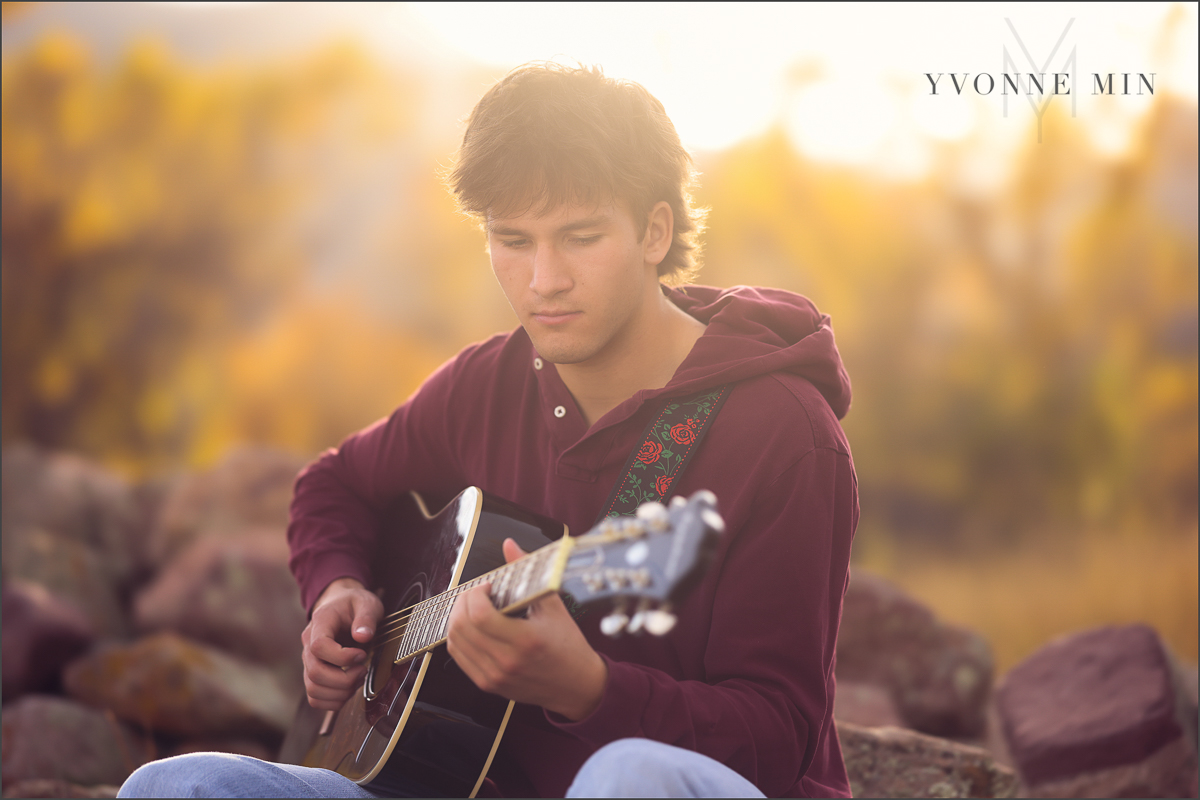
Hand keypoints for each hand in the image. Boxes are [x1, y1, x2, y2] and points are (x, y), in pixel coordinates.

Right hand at [301, 577, 383, 709]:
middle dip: (344, 679)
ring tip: (358, 679)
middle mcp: (308, 643)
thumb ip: (366, 617)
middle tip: (363, 670)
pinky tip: (349, 689)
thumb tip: (363, 636)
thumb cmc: (353, 604)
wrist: (339, 606)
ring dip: (340, 692)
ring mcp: (308, 660)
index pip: (319, 646)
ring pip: (313, 689)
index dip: (342, 657)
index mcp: (320, 623)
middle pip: (315, 672)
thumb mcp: (366, 603)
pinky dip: (333, 701)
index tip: (362, 655)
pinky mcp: (313, 673)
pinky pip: (314, 697)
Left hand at [447, 539, 607, 720]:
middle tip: (476, 593)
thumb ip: (528, 572)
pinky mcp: (488, 684)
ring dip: (457, 617)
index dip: (476, 594)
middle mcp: (506, 661)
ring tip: (473, 607)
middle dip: (463, 601)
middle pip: (462, 626)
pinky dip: (458, 636)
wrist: (575, 684)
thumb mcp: (552, 605)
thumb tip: (509, 545)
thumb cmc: (568, 645)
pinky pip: (459, 656)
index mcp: (525, 640)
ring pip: (455, 641)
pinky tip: (472, 626)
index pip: (480, 615)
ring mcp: (494, 675)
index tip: (487, 586)